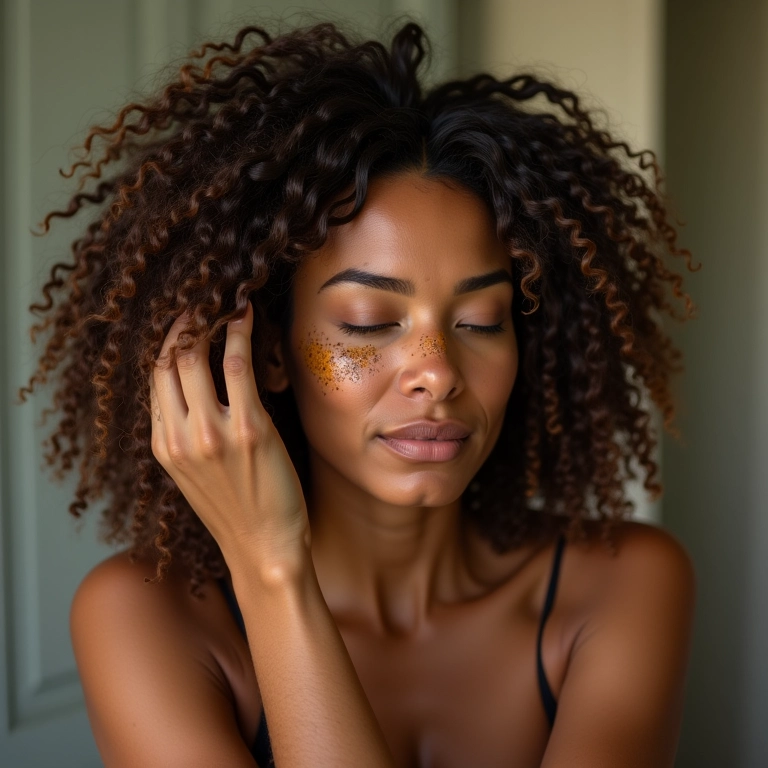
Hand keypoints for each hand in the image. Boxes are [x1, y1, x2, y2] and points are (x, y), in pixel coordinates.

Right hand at [148, 302, 309, 569]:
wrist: (263, 549)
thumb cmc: (236, 512)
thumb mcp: (193, 475)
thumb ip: (186, 433)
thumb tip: (195, 391)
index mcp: (163, 445)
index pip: (154, 378)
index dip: (166, 342)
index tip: (181, 320)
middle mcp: (179, 435)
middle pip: (167, 361)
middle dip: (181, 323)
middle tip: (199, 299)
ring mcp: (212, 432)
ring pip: (196, 356)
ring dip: (207, 320)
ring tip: (221, 299)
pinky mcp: (249, 428)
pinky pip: (238, 365)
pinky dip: (239, 332)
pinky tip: (245, 314)